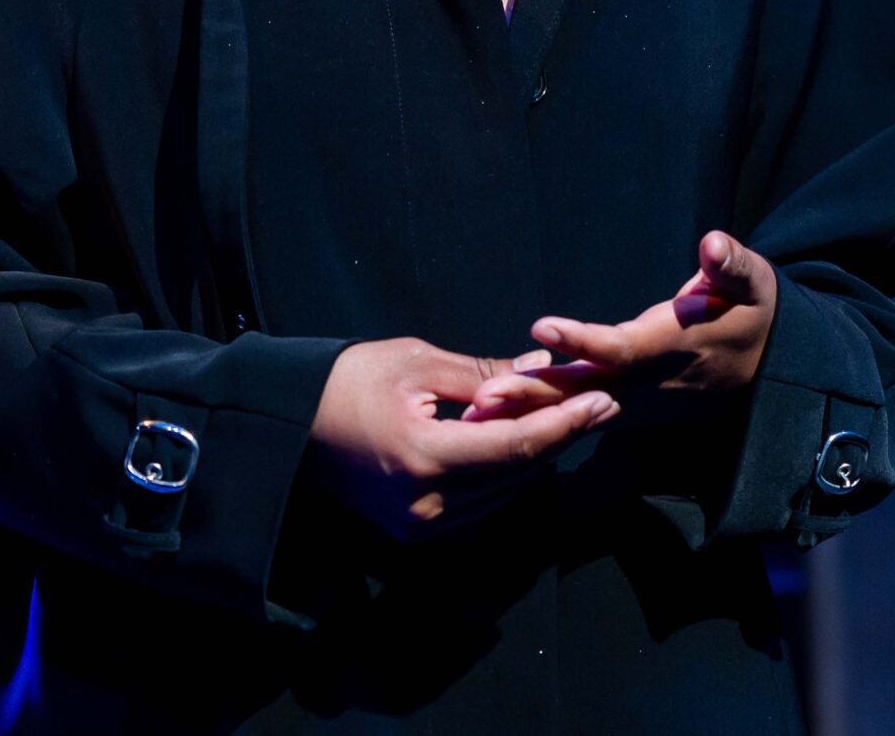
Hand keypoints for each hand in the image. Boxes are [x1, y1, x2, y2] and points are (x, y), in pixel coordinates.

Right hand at [304, 335, 620, 540]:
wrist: (287, 424)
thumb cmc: (347, 381)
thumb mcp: (417, 363)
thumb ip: (486, 375)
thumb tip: (544, 368)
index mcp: (425, 459)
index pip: (516, 448)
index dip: (567, 424)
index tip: (606, 399)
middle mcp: (426, 505)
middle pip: (516, 475)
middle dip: (560, 437)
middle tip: (599, 402)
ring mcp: (419, 526)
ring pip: (502, 494)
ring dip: (535, 458)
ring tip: (570, 417)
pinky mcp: (413, 531)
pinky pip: (478, 505)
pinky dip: (503, 475)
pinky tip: (520, 443)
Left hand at [458, 230, 777, 421]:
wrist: (769, 368)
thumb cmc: (754, 314)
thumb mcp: (755, 284)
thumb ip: (733, 267)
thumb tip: (714, 245)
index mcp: (671, 347)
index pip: (621, 348)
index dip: (583, 340)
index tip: (541, 326)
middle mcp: (648, 382)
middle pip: (584, 390)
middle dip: (535, 396)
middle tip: (484, 399)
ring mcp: (637, 402)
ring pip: (576, 409)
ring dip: (528, 413)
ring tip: (475, 413)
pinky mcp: (628, 408)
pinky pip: (579, 416)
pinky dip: (540, 420)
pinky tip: (499, 420)